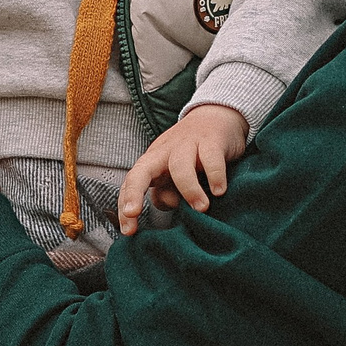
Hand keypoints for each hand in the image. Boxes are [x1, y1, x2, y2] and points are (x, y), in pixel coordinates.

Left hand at [119, 105, 248, 234]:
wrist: (217, 115)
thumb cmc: (192, 151)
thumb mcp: (174, 173)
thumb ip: (166, 190)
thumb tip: (163, 204)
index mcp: (152, 161)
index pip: (131, 182)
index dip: (126, 204)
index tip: (128, 230)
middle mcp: (165, 152)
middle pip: (142, 170)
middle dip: (134, 192)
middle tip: (133, 213)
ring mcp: (187, 144)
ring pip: (179, 166)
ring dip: (189, 190)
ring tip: (201, 208)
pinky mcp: (212, 140)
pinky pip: (211, 158)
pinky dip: (215, 176)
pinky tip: (219, 191)